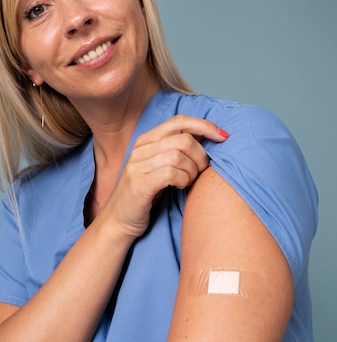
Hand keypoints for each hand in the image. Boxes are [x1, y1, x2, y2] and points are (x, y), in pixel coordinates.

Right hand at [102, 115, 228, 238]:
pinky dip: (184, 180)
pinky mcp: (139, 184)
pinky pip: (171, 173)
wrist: (118, 220)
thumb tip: (207, 136)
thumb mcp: (158, 166)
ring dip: (193, 170)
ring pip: (179, 156)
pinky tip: (181, 187)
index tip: (223, 137)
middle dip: (201, 156)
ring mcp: (137, 166)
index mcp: (146, 140)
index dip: (205, 126)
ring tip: (190, 181)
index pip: (179, 121)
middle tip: (201, 172)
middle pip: (184, 139)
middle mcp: (140, 149)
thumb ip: (176, 150)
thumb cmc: (145, 194)